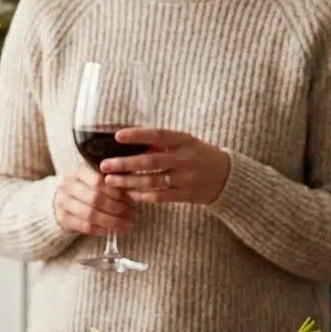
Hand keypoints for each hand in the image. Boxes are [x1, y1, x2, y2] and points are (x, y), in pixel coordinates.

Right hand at [53, 164, 133, 235]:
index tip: (131, 200)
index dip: (116, 192)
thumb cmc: (86, 186)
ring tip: (126, 224)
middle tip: (132, 214)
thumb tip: (134, 188)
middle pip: (95, 198)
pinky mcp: (62, 218)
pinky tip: (112, 230)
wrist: (61, 198)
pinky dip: (101, 230)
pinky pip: (85, 226)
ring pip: (90, 214)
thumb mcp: (96, 176)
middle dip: (117, 208)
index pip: (98, 181)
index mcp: (78, 170)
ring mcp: (62, 202)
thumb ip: (112, 179)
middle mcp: (67, 185)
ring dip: (111, 221)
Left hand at [99, 128, 231, 203]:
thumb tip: (129, 137)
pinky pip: (159, 196)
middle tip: (105, 165)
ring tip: (110, 181)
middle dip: (125, 164)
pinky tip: (127, 193)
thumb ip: (161, 143)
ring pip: (152, 181)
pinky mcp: (185, 195)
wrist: (226, 177)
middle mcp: (185, 158)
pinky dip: (141, 195)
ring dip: (128, 181)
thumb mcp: (185, 143)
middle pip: (150, 161)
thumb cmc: (199, 155)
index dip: (137, 135)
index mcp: (184, 140)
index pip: (158, 135)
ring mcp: (186, 178)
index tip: (117, 136)